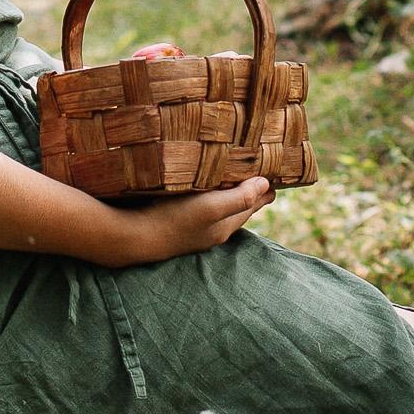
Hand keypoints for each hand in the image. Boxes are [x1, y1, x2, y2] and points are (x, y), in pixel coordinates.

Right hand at [97, 176, 270, 266]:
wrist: (135, 238)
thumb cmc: (174, 220)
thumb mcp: (211, 208)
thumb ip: (239, 199)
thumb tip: (265, 185)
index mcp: (225, 226)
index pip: (252, 205)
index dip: (265, 191)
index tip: (278, 176)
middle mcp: (212, 231)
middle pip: (238, 208)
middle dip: (251, 193)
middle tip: (263, 176)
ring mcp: (194, 229)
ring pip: (220, 209)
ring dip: (231, 195)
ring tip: (238, 179)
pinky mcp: (177, 223)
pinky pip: (203, 208)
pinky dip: (211, 197)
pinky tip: (204, 190)